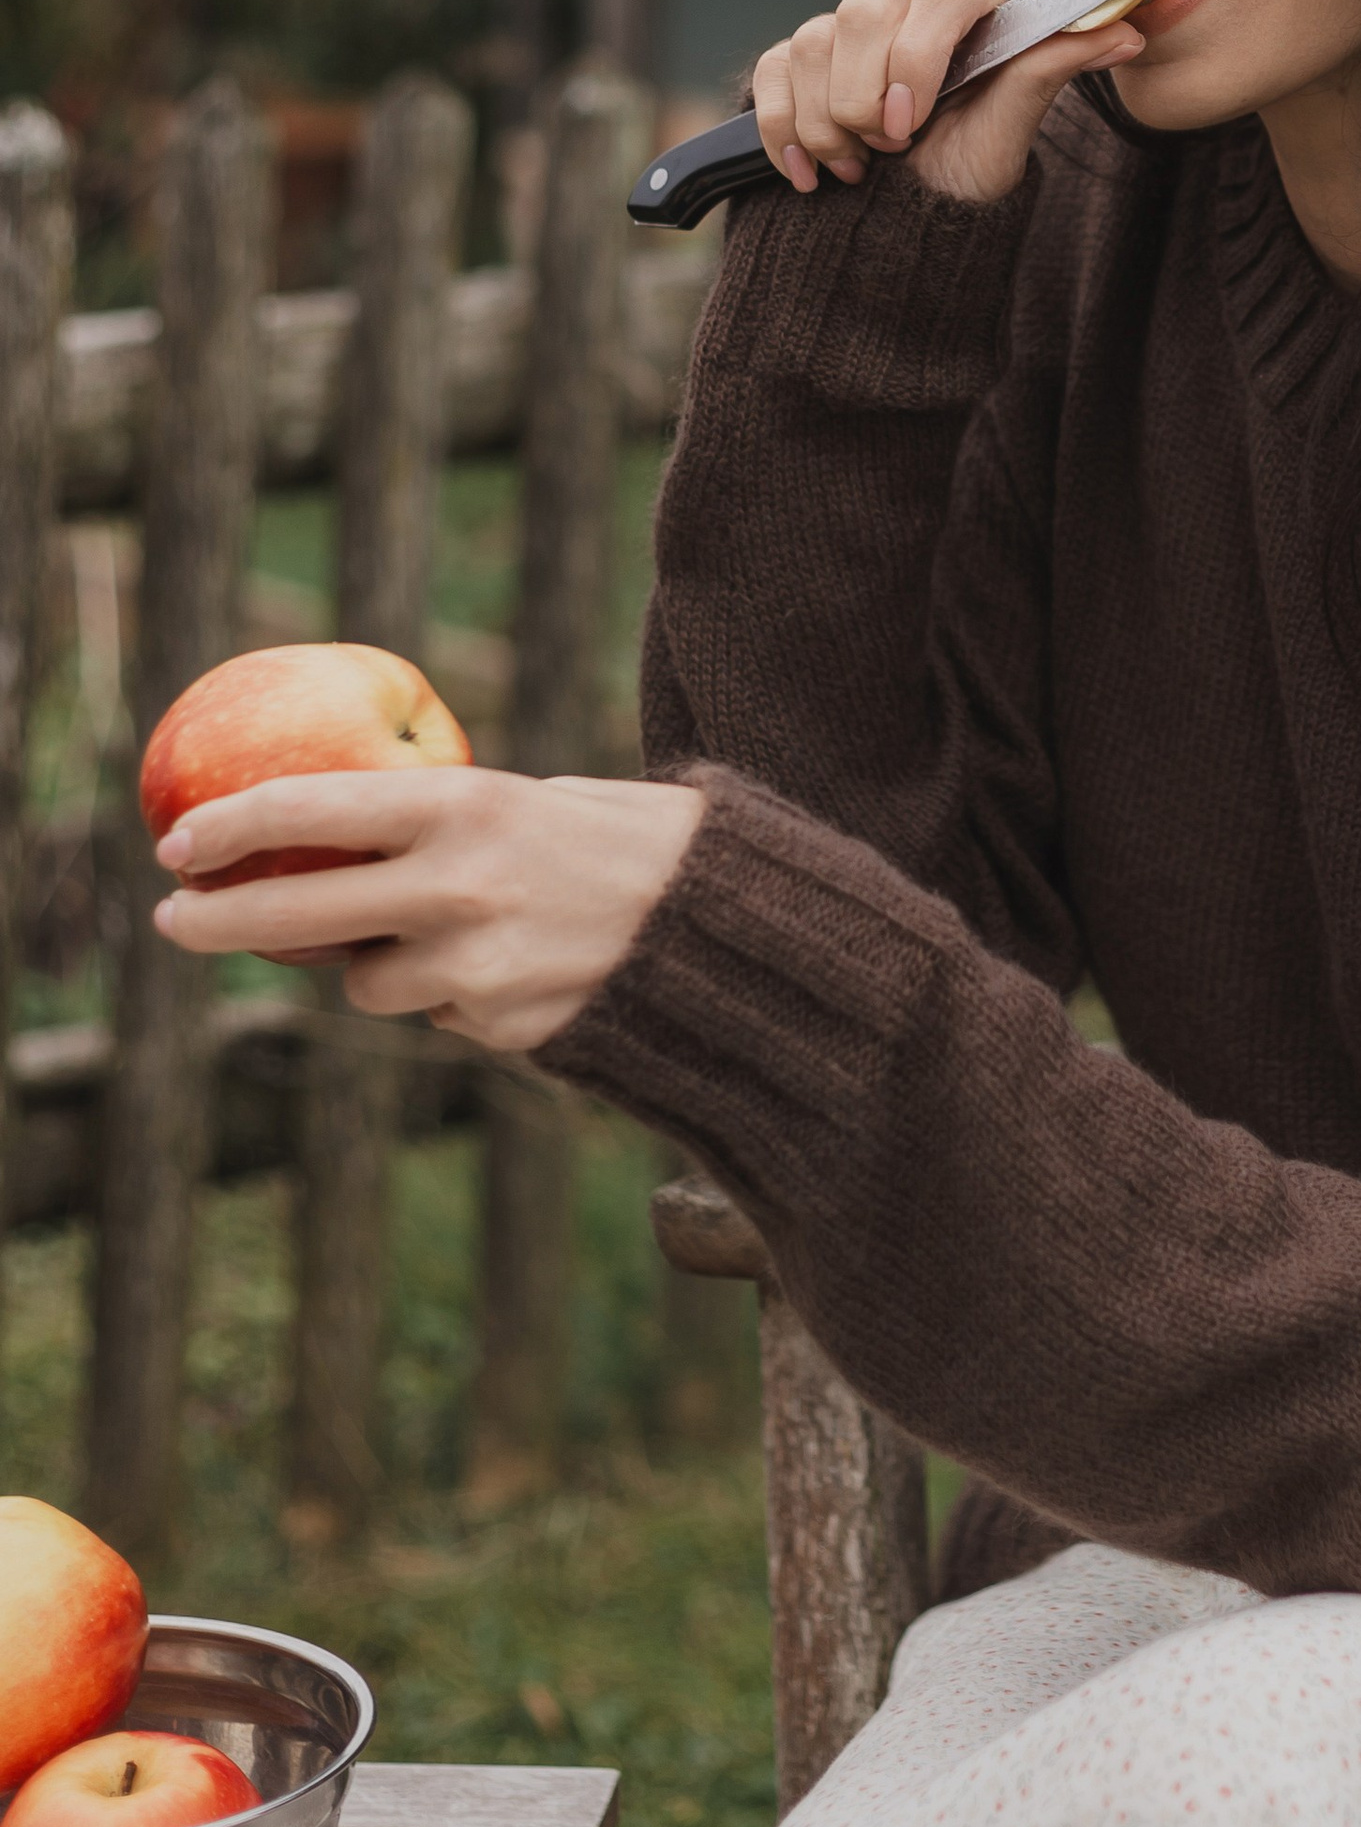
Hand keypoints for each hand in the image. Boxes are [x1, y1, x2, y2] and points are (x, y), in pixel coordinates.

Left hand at [150, 765, 704, 1053]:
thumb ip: (433, 820)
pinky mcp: (498, 1027)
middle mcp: (457, 886)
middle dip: (215, 921)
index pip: (312, 807)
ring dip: (375, 963)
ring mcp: (475, 968)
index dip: (231, 826)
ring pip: (366, 982)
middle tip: (170, 919)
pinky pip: (434, 1015)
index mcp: (464, 806)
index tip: (177, 842)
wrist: (724, 926)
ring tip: (447, 932)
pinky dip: (446, 996)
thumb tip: (318, 838)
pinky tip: (508, 967)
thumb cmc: (621, 838)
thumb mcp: (526, 798)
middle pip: (296, 913)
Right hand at [751, 0, 1147, 209]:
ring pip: (810, 43)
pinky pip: (767, 74)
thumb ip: (1055, 68)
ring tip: (860, 169)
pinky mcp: (786, 69)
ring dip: (829, 124)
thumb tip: (1128, 32)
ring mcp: (837, 40)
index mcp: (961, 16)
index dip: (920, 52)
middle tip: (894, 150)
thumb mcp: (1010, 131)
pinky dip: (783, 131)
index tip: (913, 122)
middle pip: (863, 11)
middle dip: (869, 99)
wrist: (897, 233)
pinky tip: (809, 176)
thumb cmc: (962, 177)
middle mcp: (898, 16)